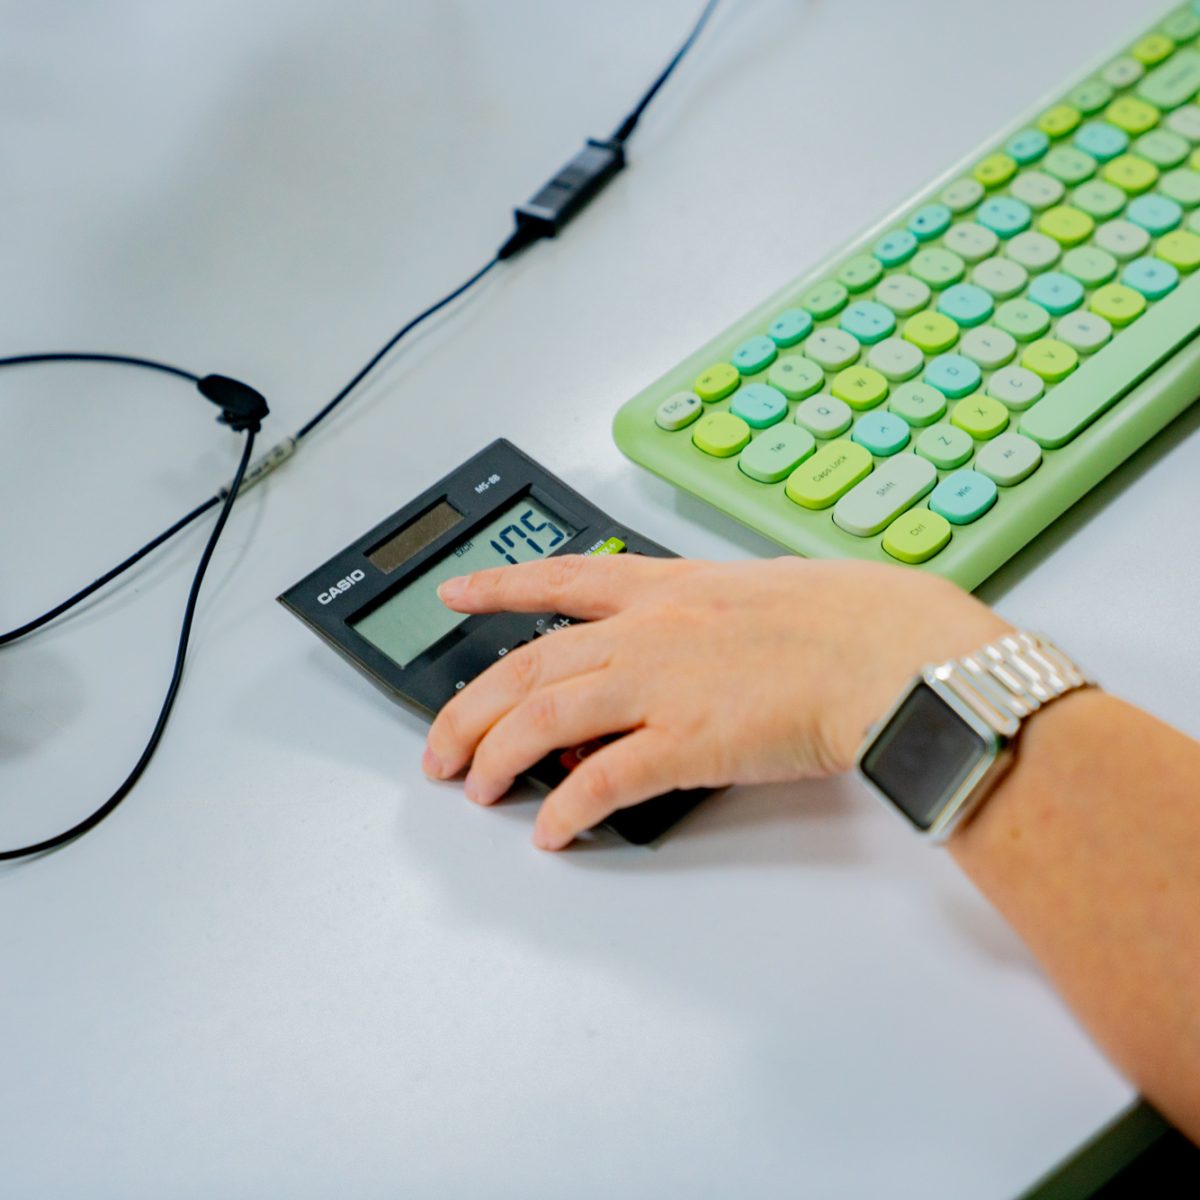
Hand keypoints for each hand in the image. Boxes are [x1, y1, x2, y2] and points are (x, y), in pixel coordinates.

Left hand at [422, 554, 1010, 849]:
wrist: (893, 651)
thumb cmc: (852, 619)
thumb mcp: (763, 594)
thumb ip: (707, 620)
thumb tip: (679, 655)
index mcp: (669, 588)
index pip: (562, 579)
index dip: (500, 589)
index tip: (458, 593)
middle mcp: (648, 631)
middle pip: (527, 665)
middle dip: (469, 707)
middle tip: (440, 743)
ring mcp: (662, 684)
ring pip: (544, 718)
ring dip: (497, 756)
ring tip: (474, 787)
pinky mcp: (686, 741)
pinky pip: (603, 780)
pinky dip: (567, 808)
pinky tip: (550, 830)